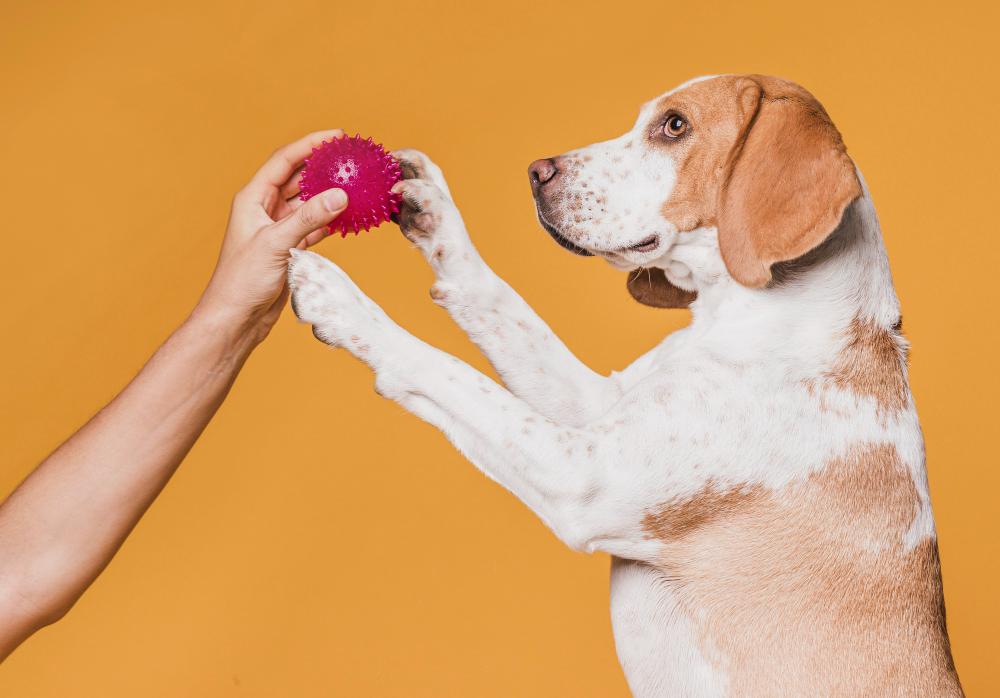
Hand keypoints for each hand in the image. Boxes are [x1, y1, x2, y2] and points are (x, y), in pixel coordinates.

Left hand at [194, 130, 348, 343]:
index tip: (336, 136)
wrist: (236, 318)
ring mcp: (278, 229)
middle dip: (324, 167)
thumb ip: (309, 218)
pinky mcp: (289, 248)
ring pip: (309, 203)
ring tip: (357, 184)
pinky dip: (332, 221)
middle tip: (351, 158)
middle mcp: (265, 210)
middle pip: (299, 178)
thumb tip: (341, 195)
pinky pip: (315, 227)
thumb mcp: (276, 244)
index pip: (284, 161)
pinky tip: (351, 216)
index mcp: (253, 199)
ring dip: (330, 194)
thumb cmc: (242, 281)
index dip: (310, 145)